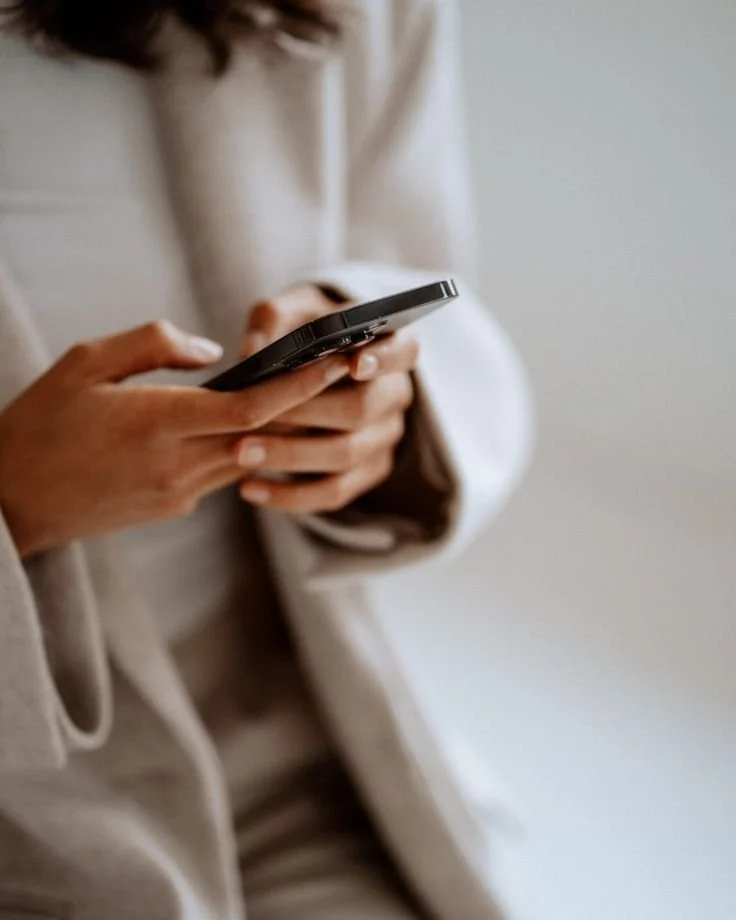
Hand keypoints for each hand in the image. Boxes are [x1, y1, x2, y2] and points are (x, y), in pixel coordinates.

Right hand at [0, 321, 348, 557]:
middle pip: (265, 435)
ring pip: (249, 456)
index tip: (338, 363)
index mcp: (158, 422)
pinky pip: (222, 473)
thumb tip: (212, 352)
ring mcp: (180, 492)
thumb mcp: (87, 363)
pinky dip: (240, 446)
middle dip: (307, 405)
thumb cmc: (41, 423)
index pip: (252, 407)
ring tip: (303, 391)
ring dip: (278, 428)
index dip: (302, 385)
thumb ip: (155, 345)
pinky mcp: (174, 507)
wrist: (11, 499)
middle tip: (343, 373)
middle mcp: (179, 464)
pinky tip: (244, 424)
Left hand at [234, 284, 418, 513]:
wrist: (311, 373)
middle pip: (362, 409)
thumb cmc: (305, 333)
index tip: (353, 363)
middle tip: (256, 415)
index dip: (382, 359)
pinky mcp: (366, 473)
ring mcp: (384, 438)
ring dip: (289, 456)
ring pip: (345, 455)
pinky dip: (290, 495)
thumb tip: (253, 351)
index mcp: (392, 347)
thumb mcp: (292, 312)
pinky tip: (249, 488)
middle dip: (306, 413)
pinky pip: (334, 493)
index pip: (404, 351)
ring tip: (241, 453)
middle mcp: (395, 395)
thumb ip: (273, 320)